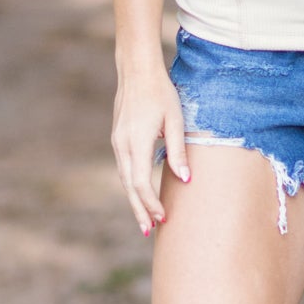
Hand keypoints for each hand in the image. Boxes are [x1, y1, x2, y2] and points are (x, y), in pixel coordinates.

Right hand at [111, 66, 189, 234]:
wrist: (137, 71)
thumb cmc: (161, 93)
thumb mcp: (176, 120)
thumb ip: (179, 151)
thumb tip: (186, 180)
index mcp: (137, 141)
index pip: (141, 182)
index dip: (151, 203)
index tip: (163, 218)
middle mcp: (122, 145)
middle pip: (129, 186)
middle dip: (140, 210)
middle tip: (149, 232)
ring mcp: (117, 142)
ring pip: (124, 179)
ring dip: (135, 200)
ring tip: (146, 220)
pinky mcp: (118, 139)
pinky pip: (124, 168)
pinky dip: (131, 185)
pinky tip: (140, 194)